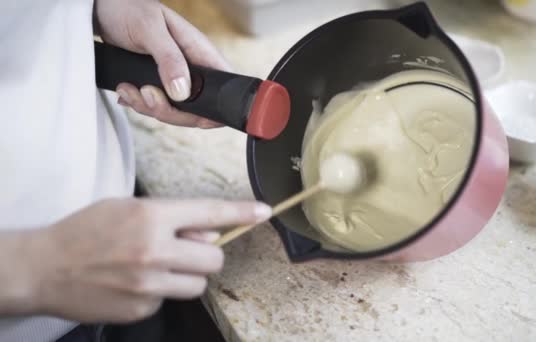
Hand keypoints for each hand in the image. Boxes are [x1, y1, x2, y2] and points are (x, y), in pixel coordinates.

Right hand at [24, 198, 270, 322]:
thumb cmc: (85, 231)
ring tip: (157, 268)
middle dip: (206, 256)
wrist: (45, 268)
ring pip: (198, 285)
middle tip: (187, 251)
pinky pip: (170, 300)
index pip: (210, 212)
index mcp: (151, 217)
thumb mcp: (126, 208)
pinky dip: (161, 293)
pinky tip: (135, 284)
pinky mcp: (141, 308)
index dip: (242, 212)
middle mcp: (154, 251)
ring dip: (187, 277)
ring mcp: (148, 285)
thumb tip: (209, 231)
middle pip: (214, 260)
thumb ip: (170, 217)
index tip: (264, 212)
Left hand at [94, 0, 228, 127]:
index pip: (223, 87)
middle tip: (146, 94)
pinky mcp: (159, 84)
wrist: (103, 8)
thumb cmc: (128, 8)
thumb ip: (169, 59)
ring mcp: (176, 78)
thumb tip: (182, 93)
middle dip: (169, 111)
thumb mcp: (149, 29)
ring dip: (147, 106)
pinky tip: (127, 91)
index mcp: (200, 52)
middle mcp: (192, 68)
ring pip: (175, 111)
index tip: (193, 116)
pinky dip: (139, 104)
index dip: (215, 109)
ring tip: (127, 88)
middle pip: (198, 109)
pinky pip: (156, 106)